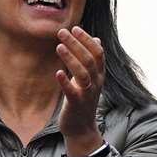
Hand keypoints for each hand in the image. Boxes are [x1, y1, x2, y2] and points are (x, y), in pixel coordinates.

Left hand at [55, 26, 104, 154]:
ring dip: (71, 59)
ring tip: (58, 46)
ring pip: (83, 73)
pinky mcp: (76, 104)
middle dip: (76, 44)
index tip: (75, 28)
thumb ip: (92, 60)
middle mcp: (96, 82)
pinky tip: (57, 72)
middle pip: (89, 59)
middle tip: (62, 32)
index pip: (98, 52)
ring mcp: (87, 94)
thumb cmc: (83, 100)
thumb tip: (97, 39)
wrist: (81, 128)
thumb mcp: (91, 78)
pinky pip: (72, 92)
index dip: (87, 39)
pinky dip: (65, 82)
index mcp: (99, 74)